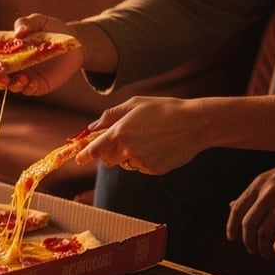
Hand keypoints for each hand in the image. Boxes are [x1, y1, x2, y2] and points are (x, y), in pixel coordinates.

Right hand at [0, 13, 85, 95]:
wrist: (76, 44)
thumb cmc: (53, 30)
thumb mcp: (39, 21)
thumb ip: (26, 23)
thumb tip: (18, 34)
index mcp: (8, 48)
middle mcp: (13, 64)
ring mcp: (24, 75)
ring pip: (11, 84)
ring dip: (11, 84)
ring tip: (20, 79)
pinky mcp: (38, 85)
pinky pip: (29, 90)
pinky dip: (28, 88)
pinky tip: (31, 83)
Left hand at [77, 96, 208, 172]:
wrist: (195, 123)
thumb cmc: (165, 109)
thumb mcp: (135, 104)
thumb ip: (111, 115)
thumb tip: (92, 127)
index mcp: (120, 131)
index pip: (94, 149)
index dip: (84, 155)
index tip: (78, 158)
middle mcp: (128, 149)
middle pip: (107, 159)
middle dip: (108, 152)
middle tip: (122, 140)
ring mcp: (141, 161)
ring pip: (124, 164)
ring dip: (128, 155)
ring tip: (147, 139)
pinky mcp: (153, 170)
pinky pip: (140, 168)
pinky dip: (144, 160)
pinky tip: (158, 147)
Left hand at [227, 156, 274, 258]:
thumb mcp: (272, 176)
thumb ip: (254, 193)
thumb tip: (232, 205)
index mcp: (259, 184)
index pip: (238, 209)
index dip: (232, 226)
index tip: (232, 237)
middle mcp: (268, 192)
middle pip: (249, 223)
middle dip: (247, 241)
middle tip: (251, 249)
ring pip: (264, 231)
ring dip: (262, 246)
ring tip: (265, 252)